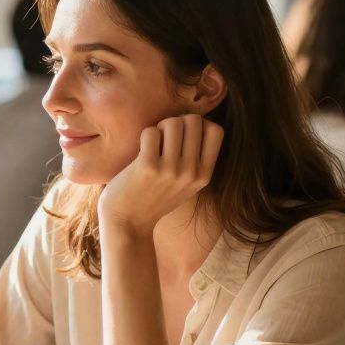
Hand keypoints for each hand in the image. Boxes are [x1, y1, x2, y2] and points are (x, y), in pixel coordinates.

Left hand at [98, 114, 222, 234]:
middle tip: (163, 138)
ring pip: (173, 123)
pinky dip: (145, 135)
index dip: (199, 125)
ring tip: (152, 144)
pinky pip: (151, 132)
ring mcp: (170, 170)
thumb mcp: (186, 185)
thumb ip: (196, 160)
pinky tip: (141, 151)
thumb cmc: (153, 198)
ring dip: (159, 128)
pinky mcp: (148, 167)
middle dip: (176, 122)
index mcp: (204, 175)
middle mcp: (191, 172)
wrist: (127, 223)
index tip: (183, 135)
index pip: (216, 131)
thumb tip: (198, 122)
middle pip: (194, 121)